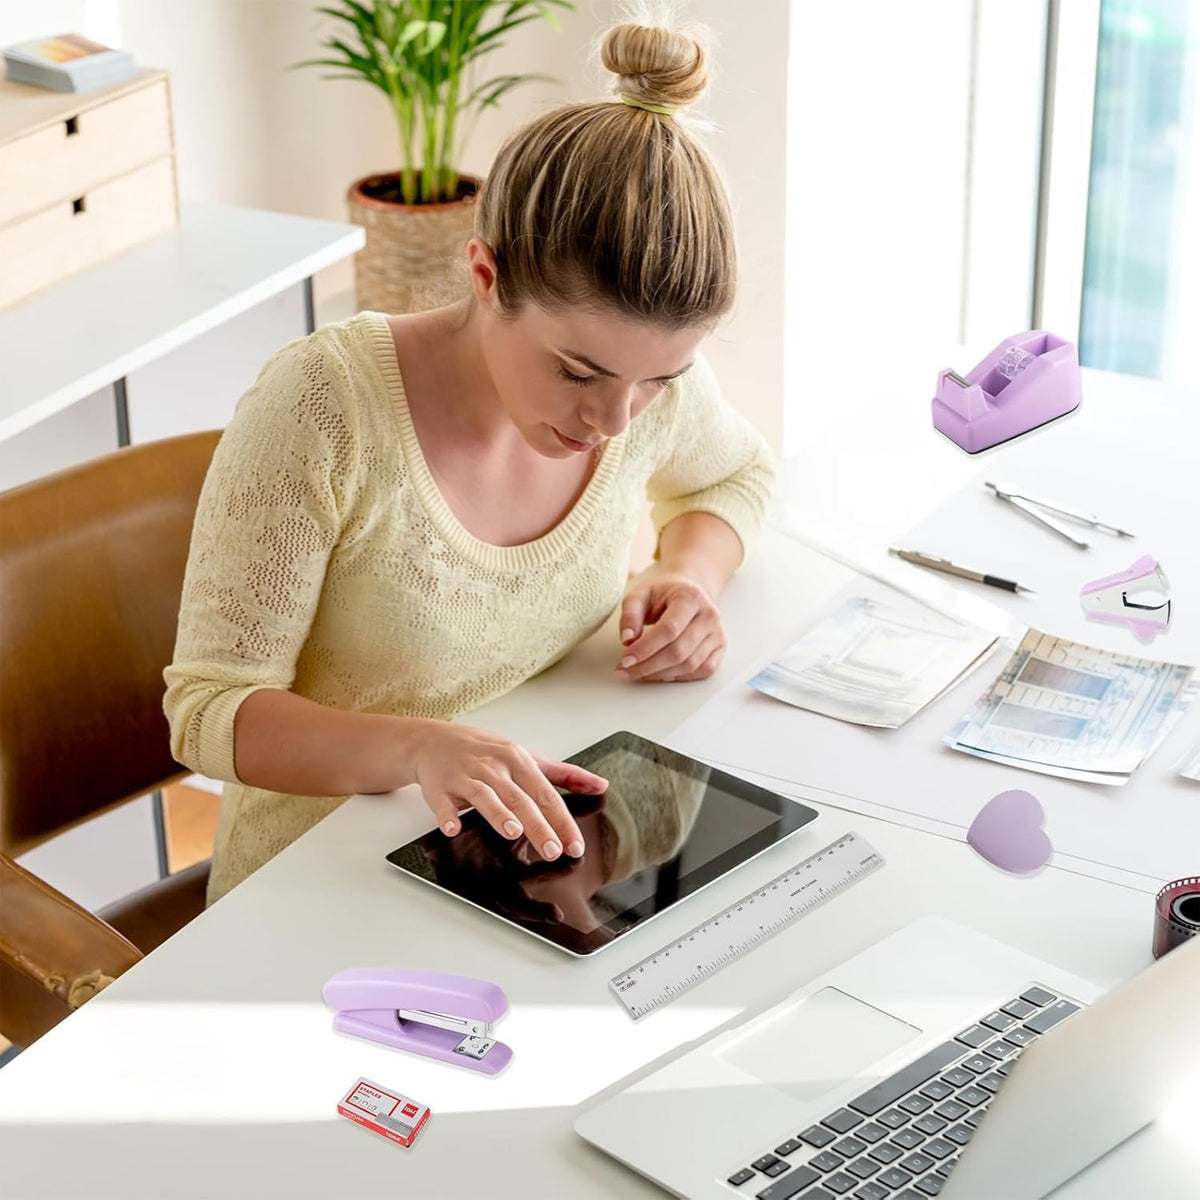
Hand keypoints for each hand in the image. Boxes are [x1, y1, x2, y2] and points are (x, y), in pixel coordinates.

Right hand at [407, 721, 606, 859]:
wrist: (435, 740)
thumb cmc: (485, 751)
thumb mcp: (527, 757)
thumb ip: (564, 774)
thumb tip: (600, 785)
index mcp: (519, 761)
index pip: (546, 794)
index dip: (562, 821)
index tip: (574, 844)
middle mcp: (495, 767)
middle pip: (519, 799)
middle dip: (537, 825)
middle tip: (551, 850)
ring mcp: (467, 776)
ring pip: (485, 796)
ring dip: (498, 814)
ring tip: (513, 831)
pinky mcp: (440, 786)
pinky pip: (443, 802)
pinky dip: (447, 815)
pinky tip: (452, 829)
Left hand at [615, 572, 726, 681]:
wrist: (689, 591)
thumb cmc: (663, 594)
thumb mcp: (640, 595)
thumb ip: (630, 615)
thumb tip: (627, 640)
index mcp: (690, 596)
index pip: (669, 630)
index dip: (645, 649)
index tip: (625, 660)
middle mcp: (709, 615)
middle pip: (679, 651)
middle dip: (649, 666)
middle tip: (626, 670)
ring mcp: (717, 633)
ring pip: (690, 664)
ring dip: (660, 674)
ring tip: (639, 672)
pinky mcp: (720, 647)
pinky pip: (703, 670)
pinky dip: (680, 677)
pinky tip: (661, 673)